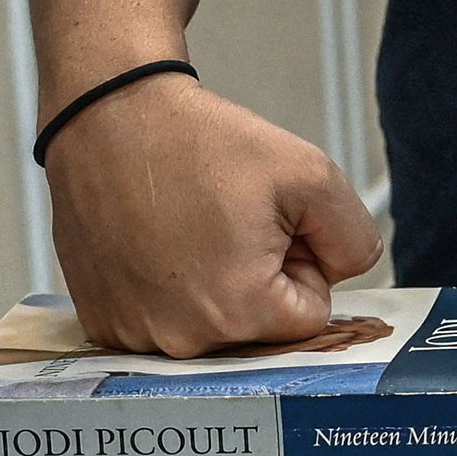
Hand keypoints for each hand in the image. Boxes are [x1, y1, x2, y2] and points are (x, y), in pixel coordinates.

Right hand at [42, 74, 382, 356]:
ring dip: (209, 284)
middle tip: (224, 220)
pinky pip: (160, 320)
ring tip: (185, 226)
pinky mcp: (101, 321)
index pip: (309, 314)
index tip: (265, 222)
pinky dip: (163, 288)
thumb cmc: (199, 140)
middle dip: (257, 277)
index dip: (299, 261)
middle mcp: (181, 341)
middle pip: (259, 326)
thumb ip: (354, 238)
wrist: (110, 115)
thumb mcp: (311, 173)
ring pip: (210, 325)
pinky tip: (152, 241)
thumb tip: (344, 275)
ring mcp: (133, 334)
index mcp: (238, 311)